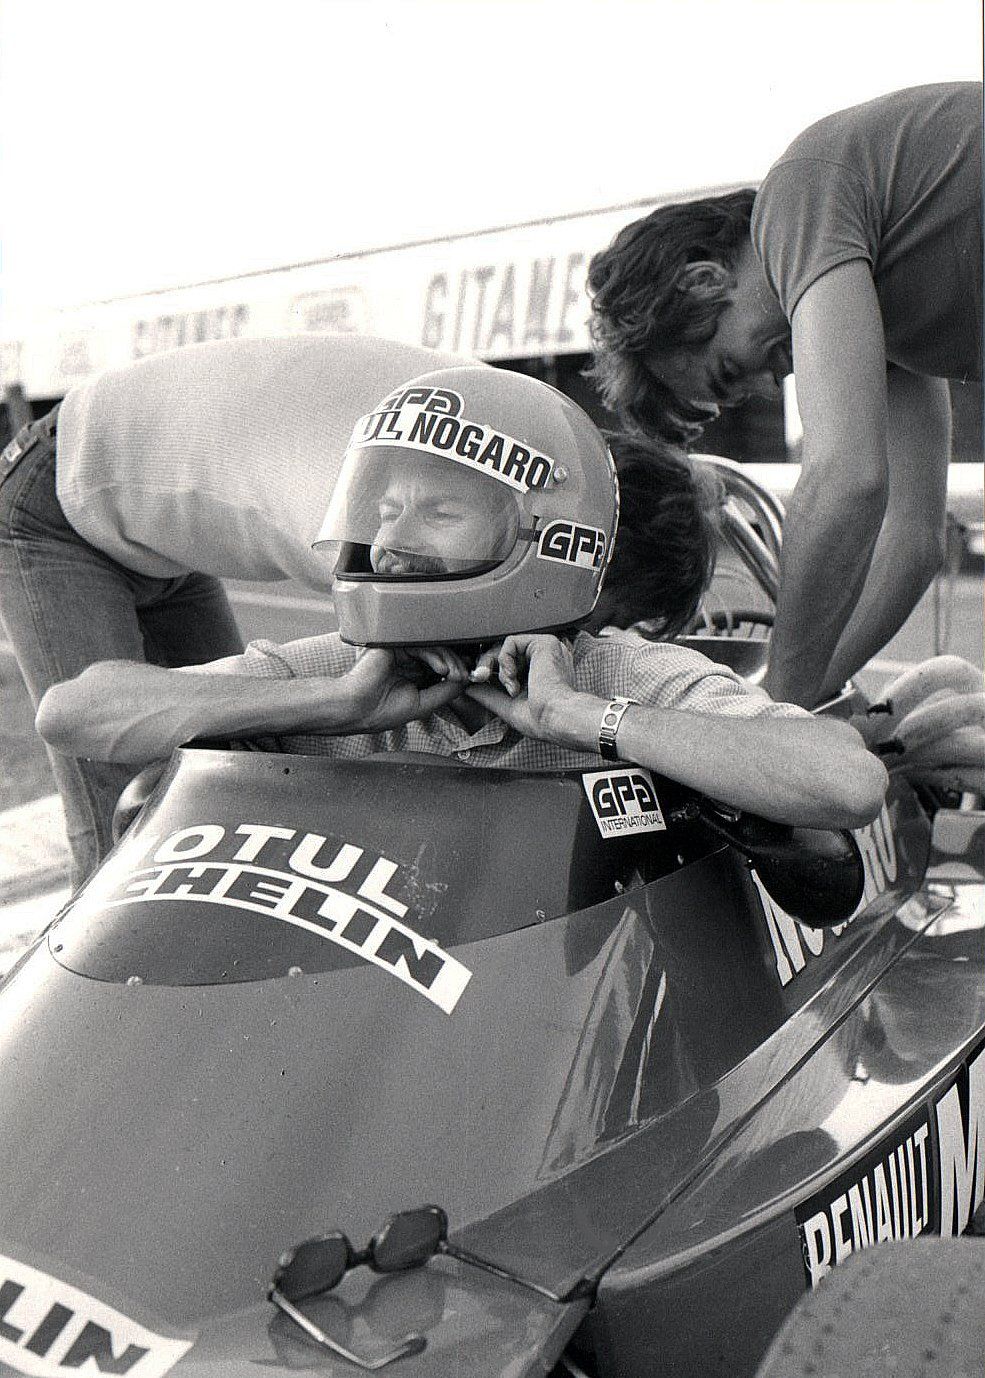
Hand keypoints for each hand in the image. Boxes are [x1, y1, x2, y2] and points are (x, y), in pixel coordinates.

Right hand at [342, 647, 467, 731]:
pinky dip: (436, 656)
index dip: (458, 671)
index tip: (471, 679)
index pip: (441, 667)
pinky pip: (422, 645)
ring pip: (434, 648)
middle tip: (466, 677)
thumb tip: (466, 681)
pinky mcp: (394, 644)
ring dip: (450, 661)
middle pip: (441, 655)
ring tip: (453, 675)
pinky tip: (441, 670)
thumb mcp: (423, 704)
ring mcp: (401, 652)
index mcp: (413, 675)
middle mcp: (408, 661)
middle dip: (458, 665)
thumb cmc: (383, 711)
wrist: (357, 709)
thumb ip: (445, 692)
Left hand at [466, 633, 588, 744]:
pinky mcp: (545, 643)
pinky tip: (512, 678)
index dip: (490, 670)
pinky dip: (504, 660)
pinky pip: (511, 642)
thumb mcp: (507, 705)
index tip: (477, 681)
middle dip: (486, 665)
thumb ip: (489, 694)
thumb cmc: (540, 719)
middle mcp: (545, 658)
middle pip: (504, 652)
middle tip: (478, 678)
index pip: (509, 663)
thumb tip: (468, 688)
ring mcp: (546, 650)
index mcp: (541, 672)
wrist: (557, 719)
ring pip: (506, 645)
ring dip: (497, 667)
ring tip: (509, 687)